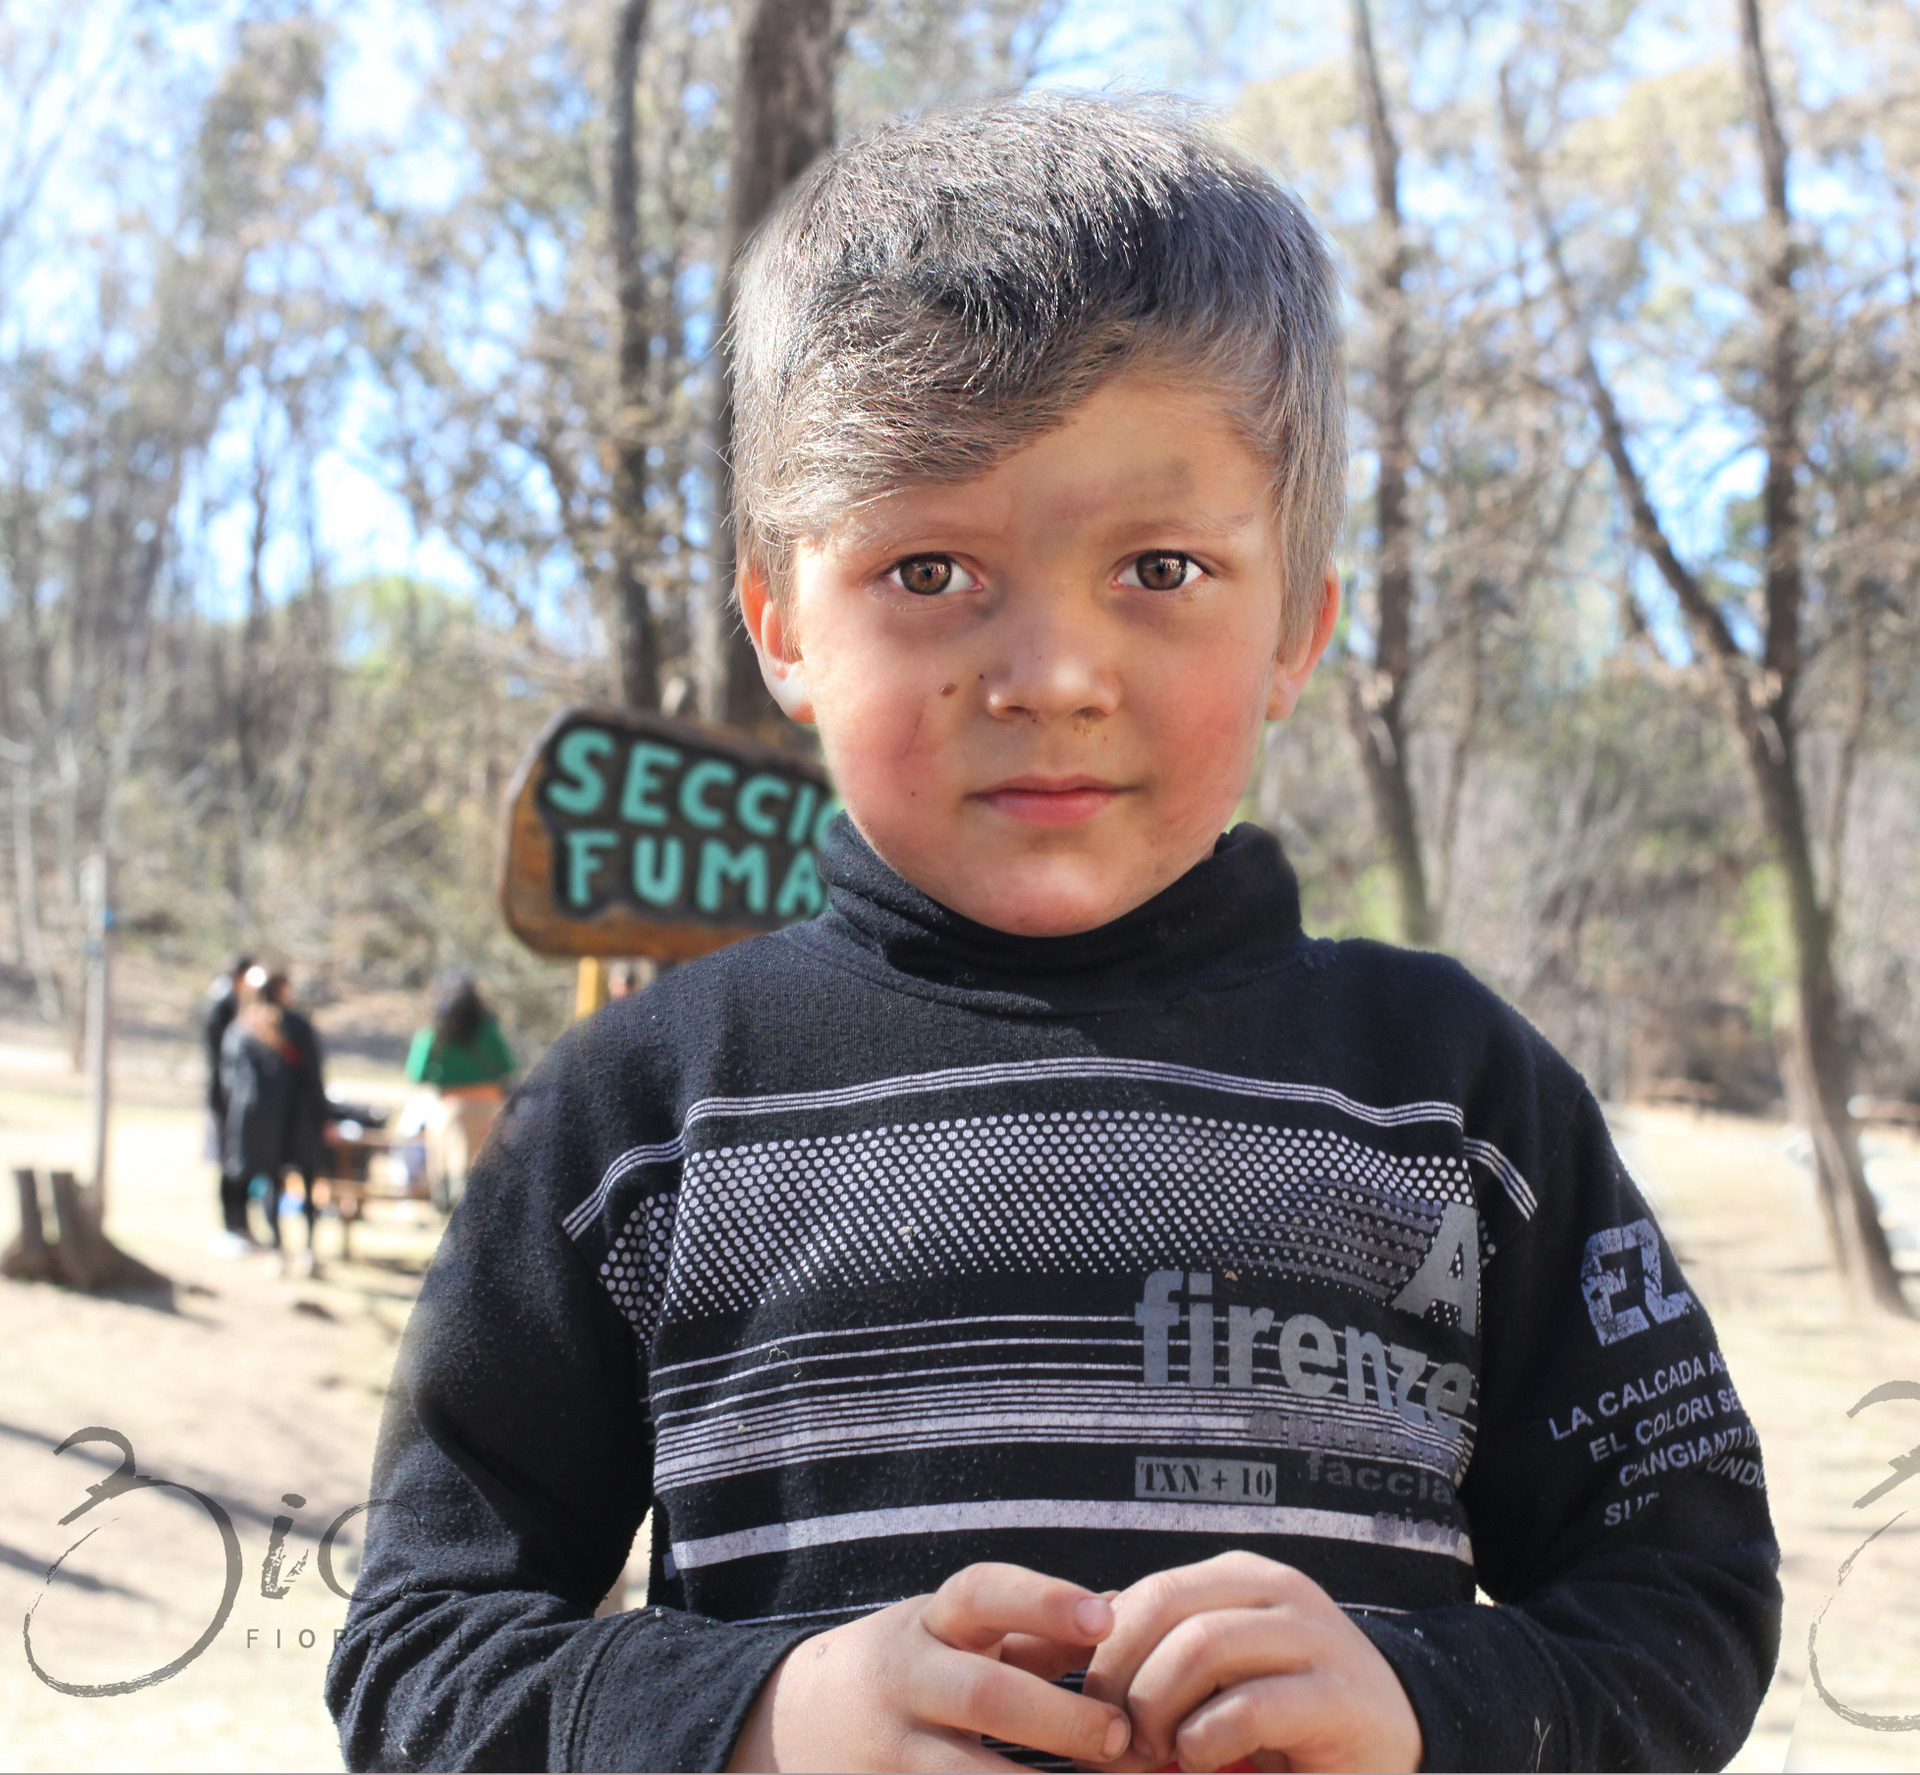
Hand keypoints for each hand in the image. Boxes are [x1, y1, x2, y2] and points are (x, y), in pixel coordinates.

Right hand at [726, 1562, 1135, 1771]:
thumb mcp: (955, 1634)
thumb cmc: (912, 1670)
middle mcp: (903, 1683)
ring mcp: (888, 1755)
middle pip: (985, 1696)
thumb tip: (1123, 1614)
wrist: (795, 1727)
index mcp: (927, 1624)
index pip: (982, 1593)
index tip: (1107, 1620)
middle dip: (1060, 1719)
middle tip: (1120, 1736)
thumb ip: (1032, 1631)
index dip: (1044, 1601)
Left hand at [1081, 1551, 1420, 1773]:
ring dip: (1158, 1710)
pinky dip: (1205, 1740)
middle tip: (1118, 1741)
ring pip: (1199, 1646)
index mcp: (1238, 1579)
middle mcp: (1275, 1591)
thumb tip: (1061, 1647)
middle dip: (1122, 1680)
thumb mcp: (1217, 1674)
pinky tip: (1201, 1760)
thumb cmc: (1285, 1715)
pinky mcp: (1337, 1698)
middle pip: (1163, 1608)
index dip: (1101, 1654)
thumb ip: (1156, 1654)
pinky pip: (1248, 1707)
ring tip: (1160, 1754)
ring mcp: (1312, 1638)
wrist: (1393, 1742)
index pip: (1145, 1594)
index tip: (1087, 1711)